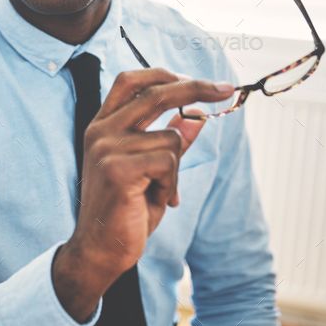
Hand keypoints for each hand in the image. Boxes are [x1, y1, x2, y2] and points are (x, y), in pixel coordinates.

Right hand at [61, 68, 233, 296]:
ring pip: (170, 138)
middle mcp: (100, 130)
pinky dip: (171, 184)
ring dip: (175, 170)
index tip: (199, 81)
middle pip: (155, 93)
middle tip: (226, 88)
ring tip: (159, 192)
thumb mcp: (152, 171)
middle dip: (196, 88)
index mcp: (102, 125)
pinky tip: (156, 201)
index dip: (165, 74)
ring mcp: (106, 148)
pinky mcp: (117, 168)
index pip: (131, 81)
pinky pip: (168, 162)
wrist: (100, 251)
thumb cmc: (125, 211)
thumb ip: (169, 141)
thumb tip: (196, 115)